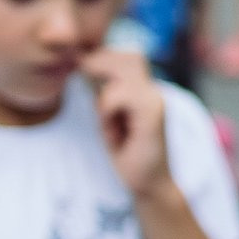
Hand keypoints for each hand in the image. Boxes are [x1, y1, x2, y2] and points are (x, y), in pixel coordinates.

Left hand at [80, 48, 170, 198]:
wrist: (147, 182)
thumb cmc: (127, 151)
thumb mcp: (109, 116)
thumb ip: (103, 93)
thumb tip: (85, 66)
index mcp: (144, 89)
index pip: (127, 56)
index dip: (104, 55)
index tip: (81, 67)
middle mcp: (154, 91)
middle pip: (131, 56)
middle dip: (102, 62)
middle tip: (84, 81)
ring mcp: (156, 100)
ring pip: (125, 71)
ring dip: (105, 88)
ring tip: (104, 113)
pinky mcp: (154, 114)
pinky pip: (121, 95)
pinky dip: (108, 106)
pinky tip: (111, 125)